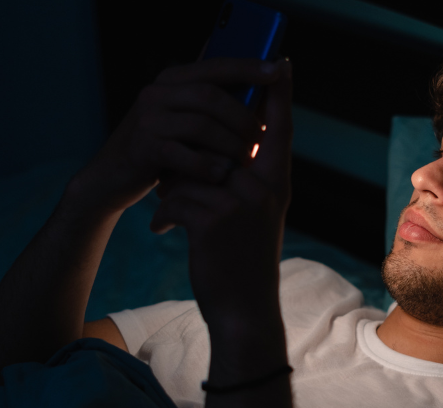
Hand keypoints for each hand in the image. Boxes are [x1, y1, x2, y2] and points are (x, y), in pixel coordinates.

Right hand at [64, 58, 281, 218]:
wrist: (111, 178)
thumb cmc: (158, 150)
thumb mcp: (182, 120)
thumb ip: (209, 104)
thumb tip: (259, 88)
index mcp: (172, 80)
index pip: (215, 65)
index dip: (247, 67)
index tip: (277, 69)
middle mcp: (157, 92)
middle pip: (211, 95)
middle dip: (242, 117)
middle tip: (262, 137)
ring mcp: (147, 119)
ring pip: (201, 124)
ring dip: (230, 143)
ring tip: (246, 159)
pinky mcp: (142, 147)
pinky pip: (183, 153)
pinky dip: (207, 165)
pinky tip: (221, 175)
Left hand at [149, 59, 292, 337]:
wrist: (244, 309)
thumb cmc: (243, 261)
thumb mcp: (256, 215)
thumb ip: (247, 180)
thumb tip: (216, 146)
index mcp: (276, 181)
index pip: (279, 127)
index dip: (278, 93)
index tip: (280, 63)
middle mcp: (263, 186)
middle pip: (217, 142)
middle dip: (188, 159)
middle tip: (174, 181)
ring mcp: (241, 203)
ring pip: (191, 169)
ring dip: (172, 189)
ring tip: (171, 212)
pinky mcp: (214, 220)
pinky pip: (176, 197)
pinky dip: (164, 214)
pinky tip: (163, 231)